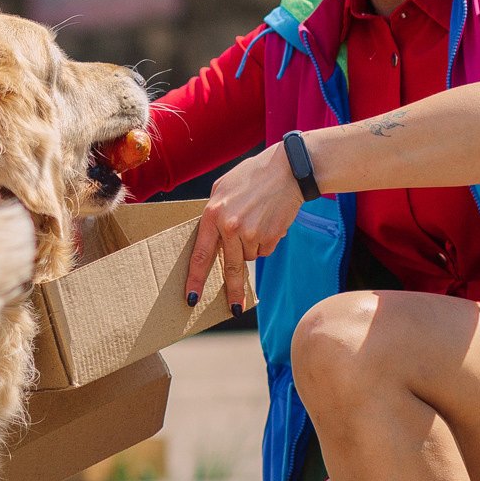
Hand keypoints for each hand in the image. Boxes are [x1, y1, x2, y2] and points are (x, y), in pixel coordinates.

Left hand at [186, 142, 305, 313]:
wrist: (288, 170)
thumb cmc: (252, 177)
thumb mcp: (222, 189)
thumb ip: (213, 213)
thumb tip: (209, 238)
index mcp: (213, 214)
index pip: (201, 255)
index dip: (196, 279)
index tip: (192, 298)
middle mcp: (230, 227)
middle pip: (230, 268)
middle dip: (232, 291)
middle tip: (234, 310)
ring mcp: (252, 233)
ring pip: (248, 256)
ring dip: (251, 246)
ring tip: (257, 219)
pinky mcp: (271, 236)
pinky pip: (264, 250)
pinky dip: (266, 241)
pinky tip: (269, 221)